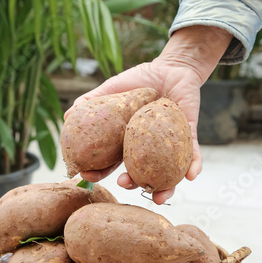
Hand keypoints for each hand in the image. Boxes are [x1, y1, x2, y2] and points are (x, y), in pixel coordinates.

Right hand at [64, 26, 232, 203]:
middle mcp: (147, 148)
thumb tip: (67, 115)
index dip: (99, 171)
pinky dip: (194, 165)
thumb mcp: (113, 88)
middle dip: (133, 184)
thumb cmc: (141, 79)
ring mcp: (169, 144)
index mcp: (127, 141)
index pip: (111, 162)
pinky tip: (192, 176)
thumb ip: (92, 100)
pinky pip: (193, 153)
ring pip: (167, 172)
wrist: (172, 66)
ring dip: (166, 188)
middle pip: (139, 173)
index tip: (87, 175)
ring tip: (161, 197)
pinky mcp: (189, 134)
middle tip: (124, 184)